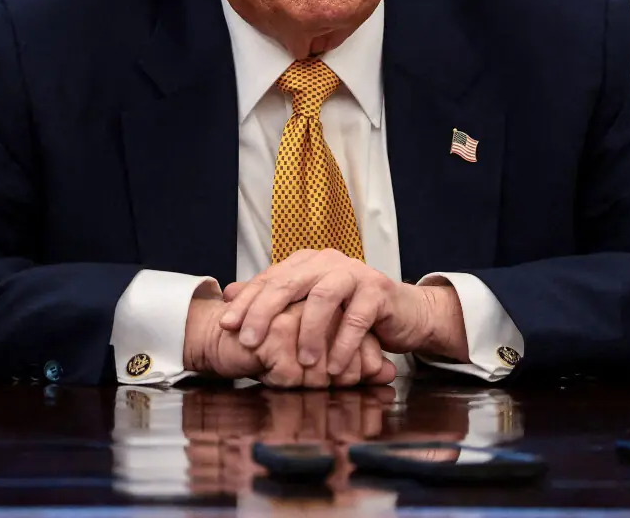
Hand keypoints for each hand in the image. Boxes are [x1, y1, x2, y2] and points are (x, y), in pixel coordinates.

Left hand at [221, 250, 466, 372]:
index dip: (246, 302)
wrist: (403, 312)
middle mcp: (327, 262)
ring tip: (301, 362)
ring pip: (322, 298)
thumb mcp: (307, 305)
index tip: (226, 326)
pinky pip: (356, 318)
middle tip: (250, 343)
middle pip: (288, 284)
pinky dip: (343, 344)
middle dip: (265, 314)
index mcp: (306, 262)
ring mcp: (354, 273)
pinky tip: (334, 367)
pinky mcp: (378, 290)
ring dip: (309, 333)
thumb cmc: (350, 311)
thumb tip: (228, 292)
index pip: (269, 279)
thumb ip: (271, 298)